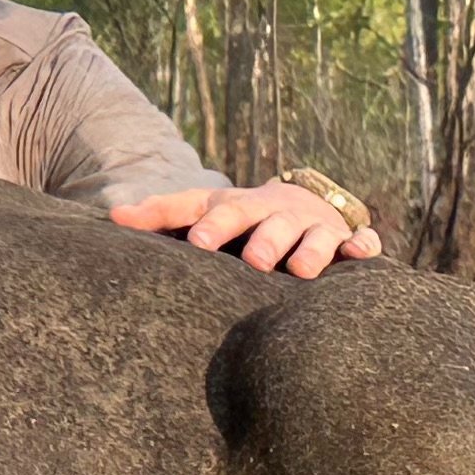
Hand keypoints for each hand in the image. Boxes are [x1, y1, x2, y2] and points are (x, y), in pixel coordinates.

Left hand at [109, 176, 381, 278]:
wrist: (301, 203)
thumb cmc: (241, 218)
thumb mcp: (205, 212)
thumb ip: (162, 215)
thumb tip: (112, 218)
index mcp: (237, 206)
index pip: (217, 211)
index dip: (209, 225)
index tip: (198, 243)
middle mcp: (275, 212)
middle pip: (268, 222)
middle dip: (263, 239)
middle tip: (255, 261)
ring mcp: (314, 224)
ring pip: (315, 235)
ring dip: (310, 250)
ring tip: (303, 271)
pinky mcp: (347, 239)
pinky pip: (359, 242)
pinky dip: (362, 246)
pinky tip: (361, 254)